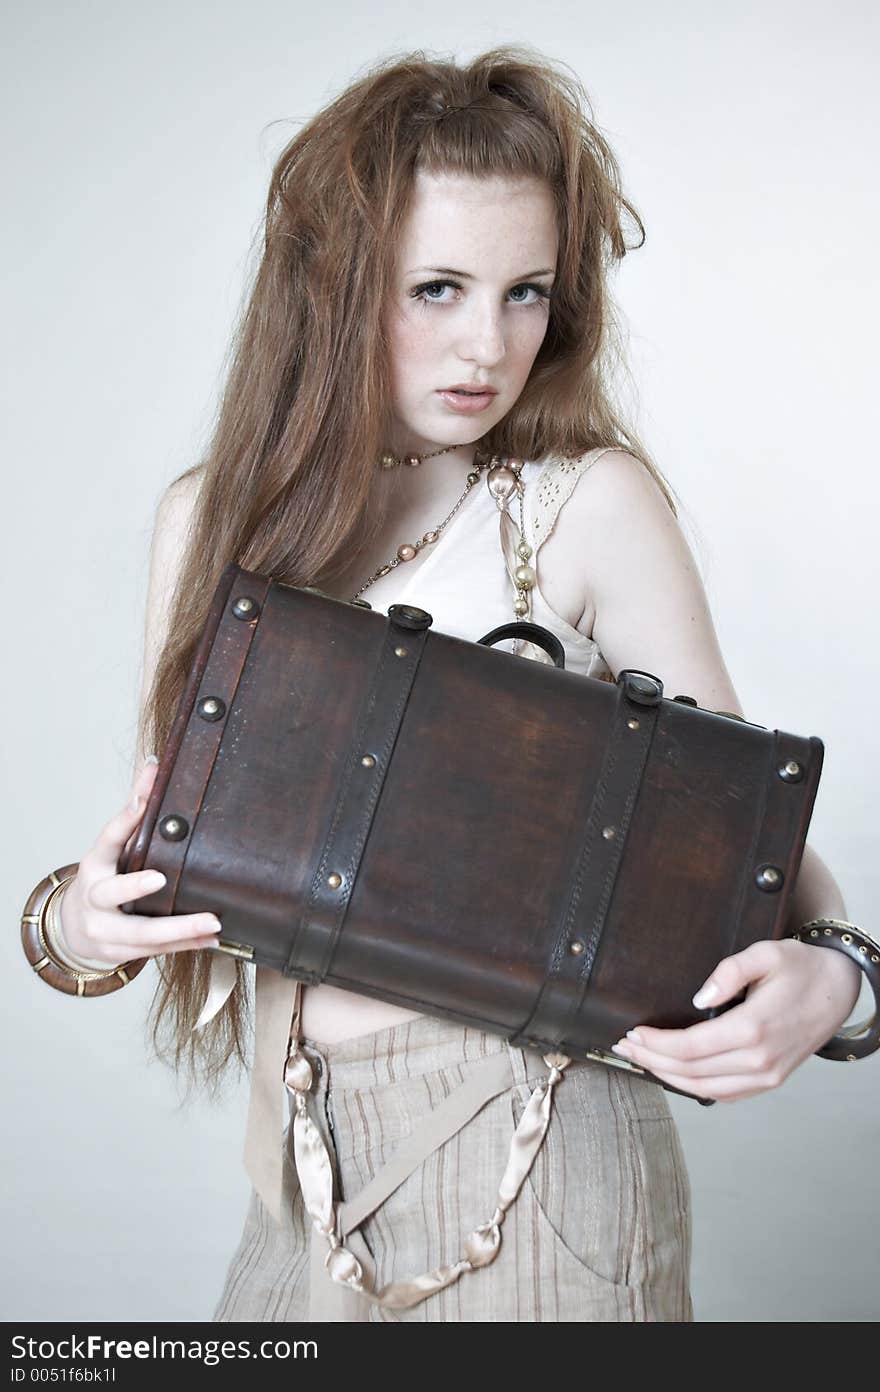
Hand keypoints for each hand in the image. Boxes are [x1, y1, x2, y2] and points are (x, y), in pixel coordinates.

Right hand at [59, 758, 221, 964]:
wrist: (75, 928)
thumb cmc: (103, 878)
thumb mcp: (111, 847)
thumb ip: (134, 808)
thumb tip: (153, 764)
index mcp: (95, 864)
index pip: (107, 838)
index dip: (124, 820)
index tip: (142, 806)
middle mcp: (94, 898)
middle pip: (113, 894)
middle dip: (136, 888)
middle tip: (162, 879)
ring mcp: (103, 930)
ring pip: (139, 933)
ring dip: (178, 929)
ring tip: (211, 923)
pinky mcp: (119, 953)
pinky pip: (155, 952)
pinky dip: (185, 946)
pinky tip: (211, 939)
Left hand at [609, 938, 862, 1102]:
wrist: (839, 990)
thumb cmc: (801, 968)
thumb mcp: (766, 952)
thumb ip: (729, 972)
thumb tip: (698, 998)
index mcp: (753, 1029)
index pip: (690, 1047)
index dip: (656, 1043)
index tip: (632, 1031)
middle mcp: (759, 1060)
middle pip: (690, 1072)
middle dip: (651, 1060)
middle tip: (624, 1046)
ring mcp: (767, 1076)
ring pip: (704, 1089)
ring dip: (667, 1076)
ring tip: (640, 1059)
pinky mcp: (770, 1081)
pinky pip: (724, 1095)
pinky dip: (693, 1087)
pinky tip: (673, 1073)